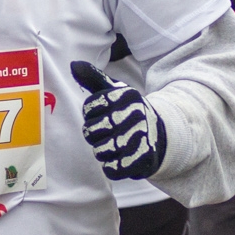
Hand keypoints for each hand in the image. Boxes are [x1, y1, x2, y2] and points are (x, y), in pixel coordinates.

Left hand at [71, 60, 165, 179]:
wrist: (161, 136)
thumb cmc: (128, 113)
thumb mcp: (115, 92)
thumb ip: (93, 78)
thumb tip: (73, 65)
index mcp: (126, 95)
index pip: (88, 107)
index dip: (90, 115)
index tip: (102, 115)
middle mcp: (134, 114)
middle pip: (90, 131)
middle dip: (94, 135)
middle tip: (107, 133)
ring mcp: (139, 138)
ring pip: (99, 151)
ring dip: (102, 151)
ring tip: (114, 145)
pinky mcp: (141, 160)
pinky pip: (111, 169)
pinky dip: (112, 166)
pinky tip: (120, 158)